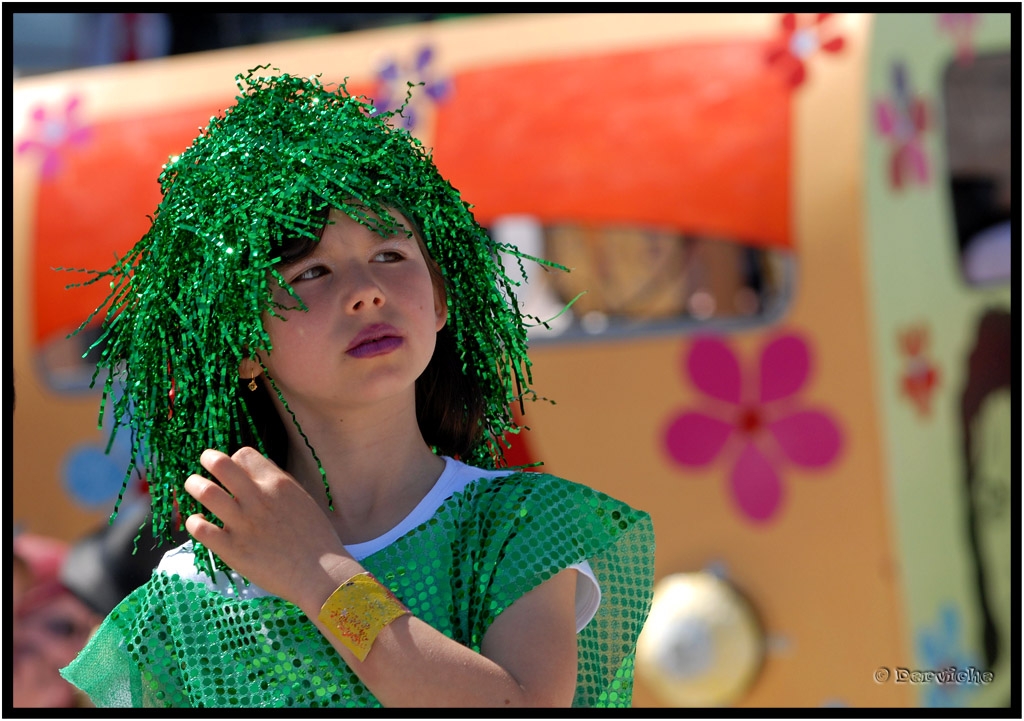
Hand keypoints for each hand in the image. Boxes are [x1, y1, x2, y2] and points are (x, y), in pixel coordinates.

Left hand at [183, 448, 355, 611]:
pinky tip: (198, 522)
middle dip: (207, 458)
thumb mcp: (303, 501)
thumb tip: (258, 472)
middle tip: (203, 462)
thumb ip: (279, 485)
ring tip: (193, 486)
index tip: (232, 470)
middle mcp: (258, 498)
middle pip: (220, 464)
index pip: (244, 455)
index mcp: (278, 484)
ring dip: (194, 485)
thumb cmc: (316, 539)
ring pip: (205, 491)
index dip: (235, 460)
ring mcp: (243, 524)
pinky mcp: (232, 549)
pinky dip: (194, 521)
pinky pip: (200, 528)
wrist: (321, 575)